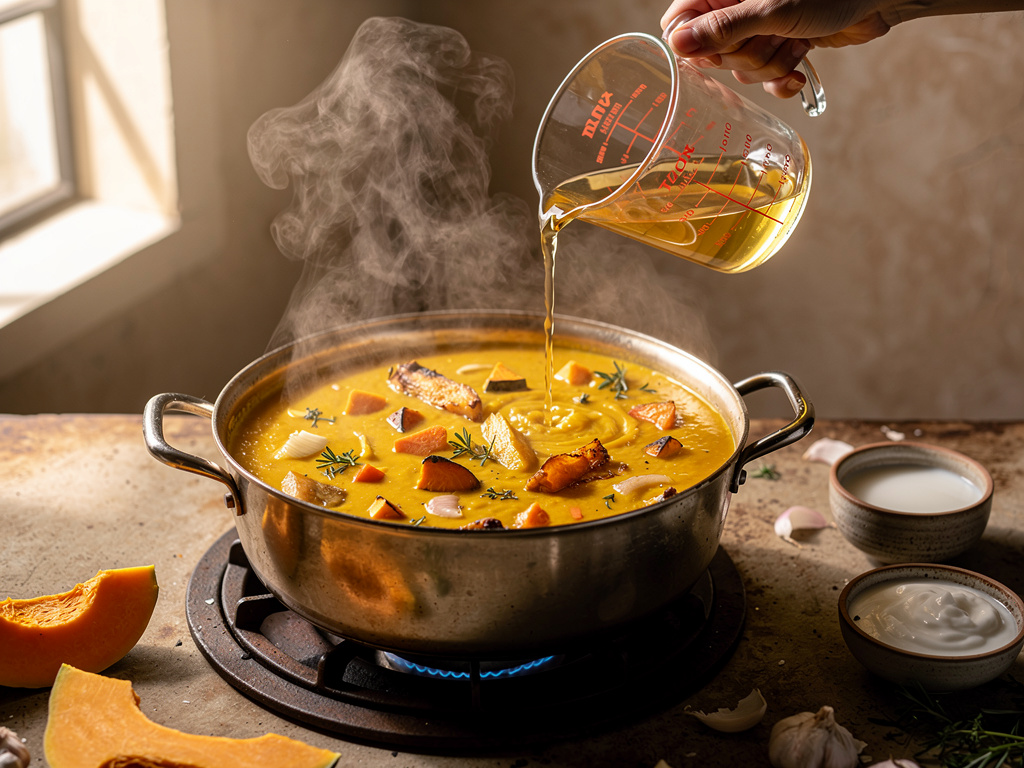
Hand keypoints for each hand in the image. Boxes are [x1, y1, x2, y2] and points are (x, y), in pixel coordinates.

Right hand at [660, 0, 892, 98]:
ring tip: (795, 43)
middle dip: (745, 55)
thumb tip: (678, 44)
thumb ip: (723, 29)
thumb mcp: (770, 11)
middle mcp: (736, 11)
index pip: (679, 20)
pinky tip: (799, 70)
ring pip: (740, 69)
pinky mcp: (779, 48)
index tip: (713, 51)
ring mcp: (758, 31)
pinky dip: (782, 80)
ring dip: (770, 64)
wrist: (877, 0)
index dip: (692, 43)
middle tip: (771, 37)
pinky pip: (764, 80)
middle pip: (712, 52)